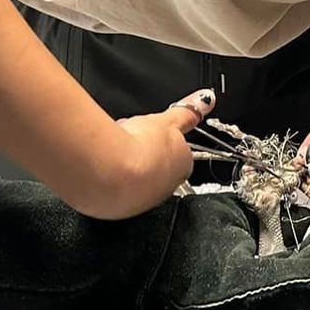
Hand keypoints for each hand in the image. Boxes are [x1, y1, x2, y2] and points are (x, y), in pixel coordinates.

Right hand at [101, 89, 207, 216]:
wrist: (110, 171)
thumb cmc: (140, 148)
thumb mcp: (167, 121)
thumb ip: (186, 112)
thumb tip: (206, 100)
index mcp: (184, 166)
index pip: (180, 154)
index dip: (164, 141)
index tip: (152, 133)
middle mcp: (167, 188)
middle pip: (158, 168)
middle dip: (145, 154)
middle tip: (131, 139)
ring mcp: (143, 200)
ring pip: (137, 181)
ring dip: (127, 167)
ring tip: (114, 151)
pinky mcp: (119, 209)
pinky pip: (115, 191)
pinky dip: (110, 180)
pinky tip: (103, 167)